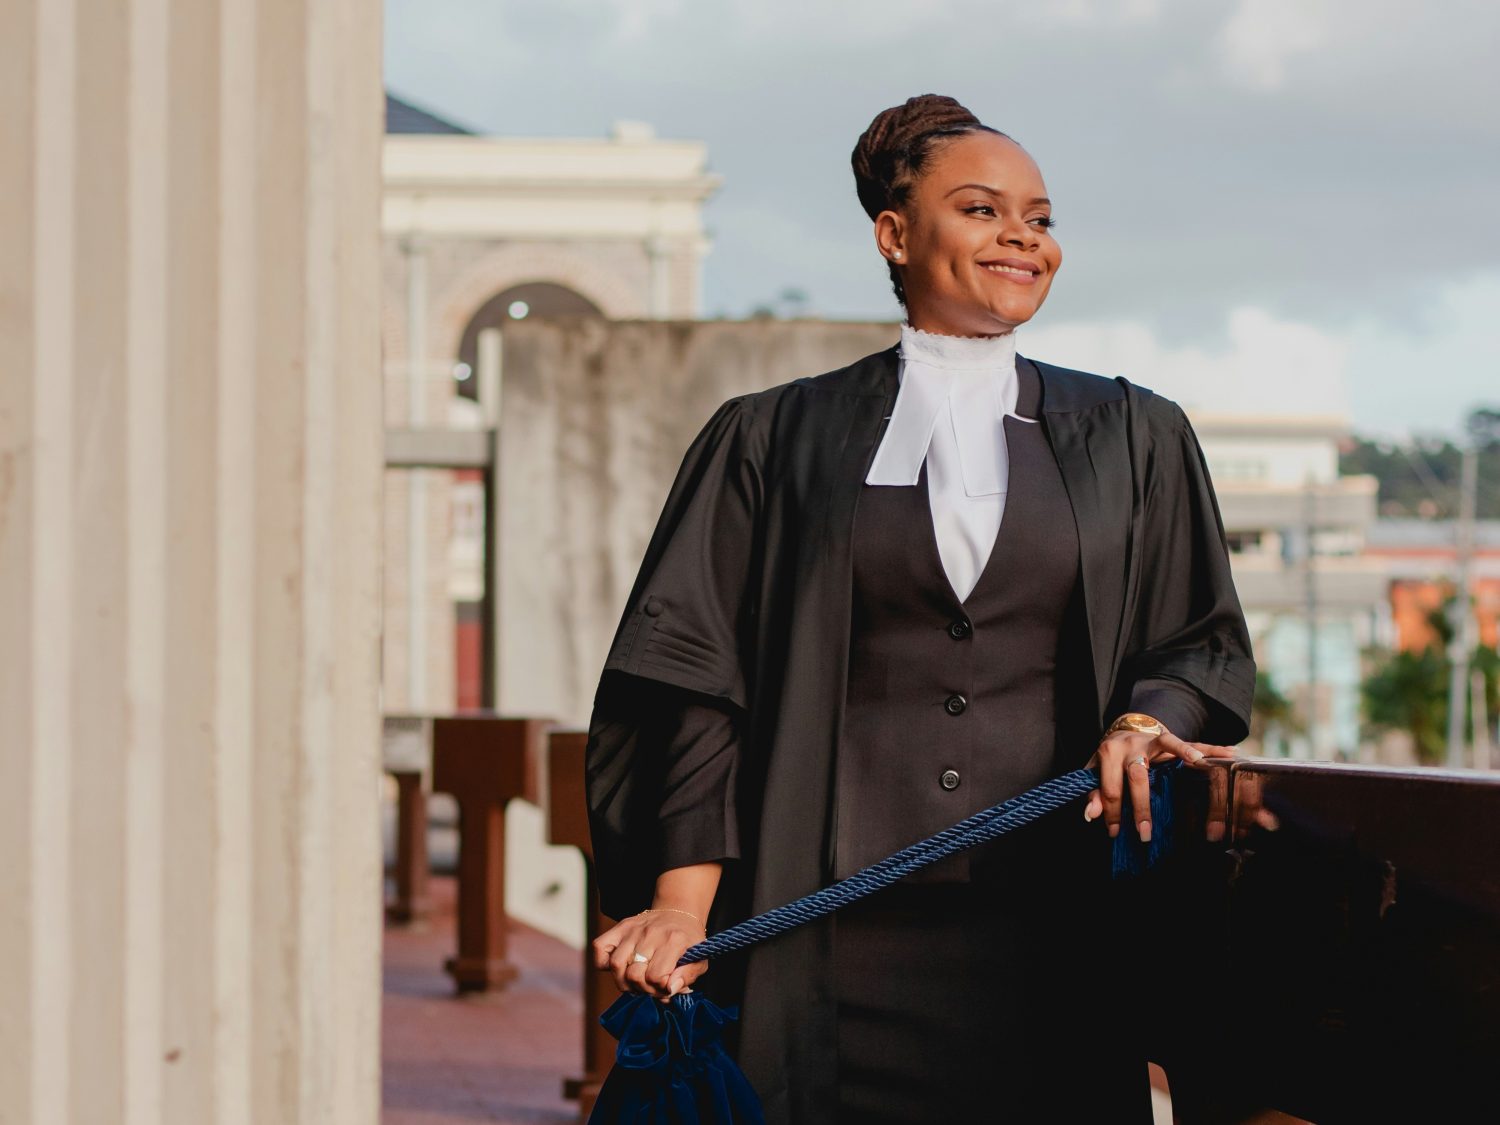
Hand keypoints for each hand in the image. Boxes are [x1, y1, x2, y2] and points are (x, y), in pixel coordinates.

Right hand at [593, 907, 710, 1002]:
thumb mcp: (700, 959)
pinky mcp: (621, 927)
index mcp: (674, 941)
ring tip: (636, 980)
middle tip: (651, 986)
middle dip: (643, 989)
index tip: (667, 986)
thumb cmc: (688, 941)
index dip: (660, 989)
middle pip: (633, 975)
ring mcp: (633, 929)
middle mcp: (651, 934)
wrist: (678, 912)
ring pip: (616, 966)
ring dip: (624, 982)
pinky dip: (604, 963)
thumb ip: (687, 976)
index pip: (655, 977)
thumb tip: (669, 989)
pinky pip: (600, 948)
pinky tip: (621, 966)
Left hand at [1082, 728, 1235, 841]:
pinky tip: (1230, 752)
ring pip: (1168, 743)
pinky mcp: (1170, 738)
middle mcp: (1131, 743)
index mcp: (1109, 752)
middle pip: (1137, 776)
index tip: (1115, 832)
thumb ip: (1093, 792)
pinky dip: (1212, 747)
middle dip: (1140, 806)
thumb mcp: (1095, 773)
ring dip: (1184, 752)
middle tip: (1145, 832)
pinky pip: (1193, 741)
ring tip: (1199, 761)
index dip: (1111, 812)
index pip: (1110, 787)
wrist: (1123, 730)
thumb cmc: (1110, 758)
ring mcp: (1152, 739)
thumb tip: (1091, 815)